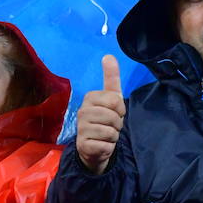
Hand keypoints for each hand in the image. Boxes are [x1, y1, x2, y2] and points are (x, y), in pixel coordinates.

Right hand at [76, 55, 125, 173]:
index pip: (115, 101)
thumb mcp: (110, 97)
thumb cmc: (104, 119)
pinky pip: (107, 146)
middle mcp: (82, 112)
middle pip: (113, 116)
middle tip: (110, 126)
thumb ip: (111, 77)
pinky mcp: (84, 145)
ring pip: (111, 132)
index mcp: (89, 98)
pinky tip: (101, 145)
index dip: (120, 109)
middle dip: (117, 124)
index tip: (114, 112)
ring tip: (105, 135)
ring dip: (113, 136)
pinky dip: (108, 147)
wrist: (94, 147)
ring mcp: (81, 129)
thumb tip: (108, 55)